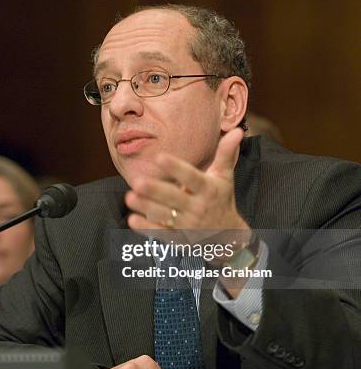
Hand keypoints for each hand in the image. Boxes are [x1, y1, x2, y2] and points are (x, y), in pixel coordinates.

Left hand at [125, 128, 249, 234]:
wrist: (228, 236)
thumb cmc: (221, 199)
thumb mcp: (225, 177)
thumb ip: (226, 154)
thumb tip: (237, 131)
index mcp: (208, 189)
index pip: (192, 177)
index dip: (176, 168)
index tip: (160, 157)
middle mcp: (198, 207)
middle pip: (174, 198)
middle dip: (156, 191)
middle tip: (137, 182)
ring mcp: (188, 224)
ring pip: (165, 216)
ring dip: (146, 207)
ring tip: (129, 197)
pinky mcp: (179, 238)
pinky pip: (161, 233)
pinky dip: (147, 228)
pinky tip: (133, 219)